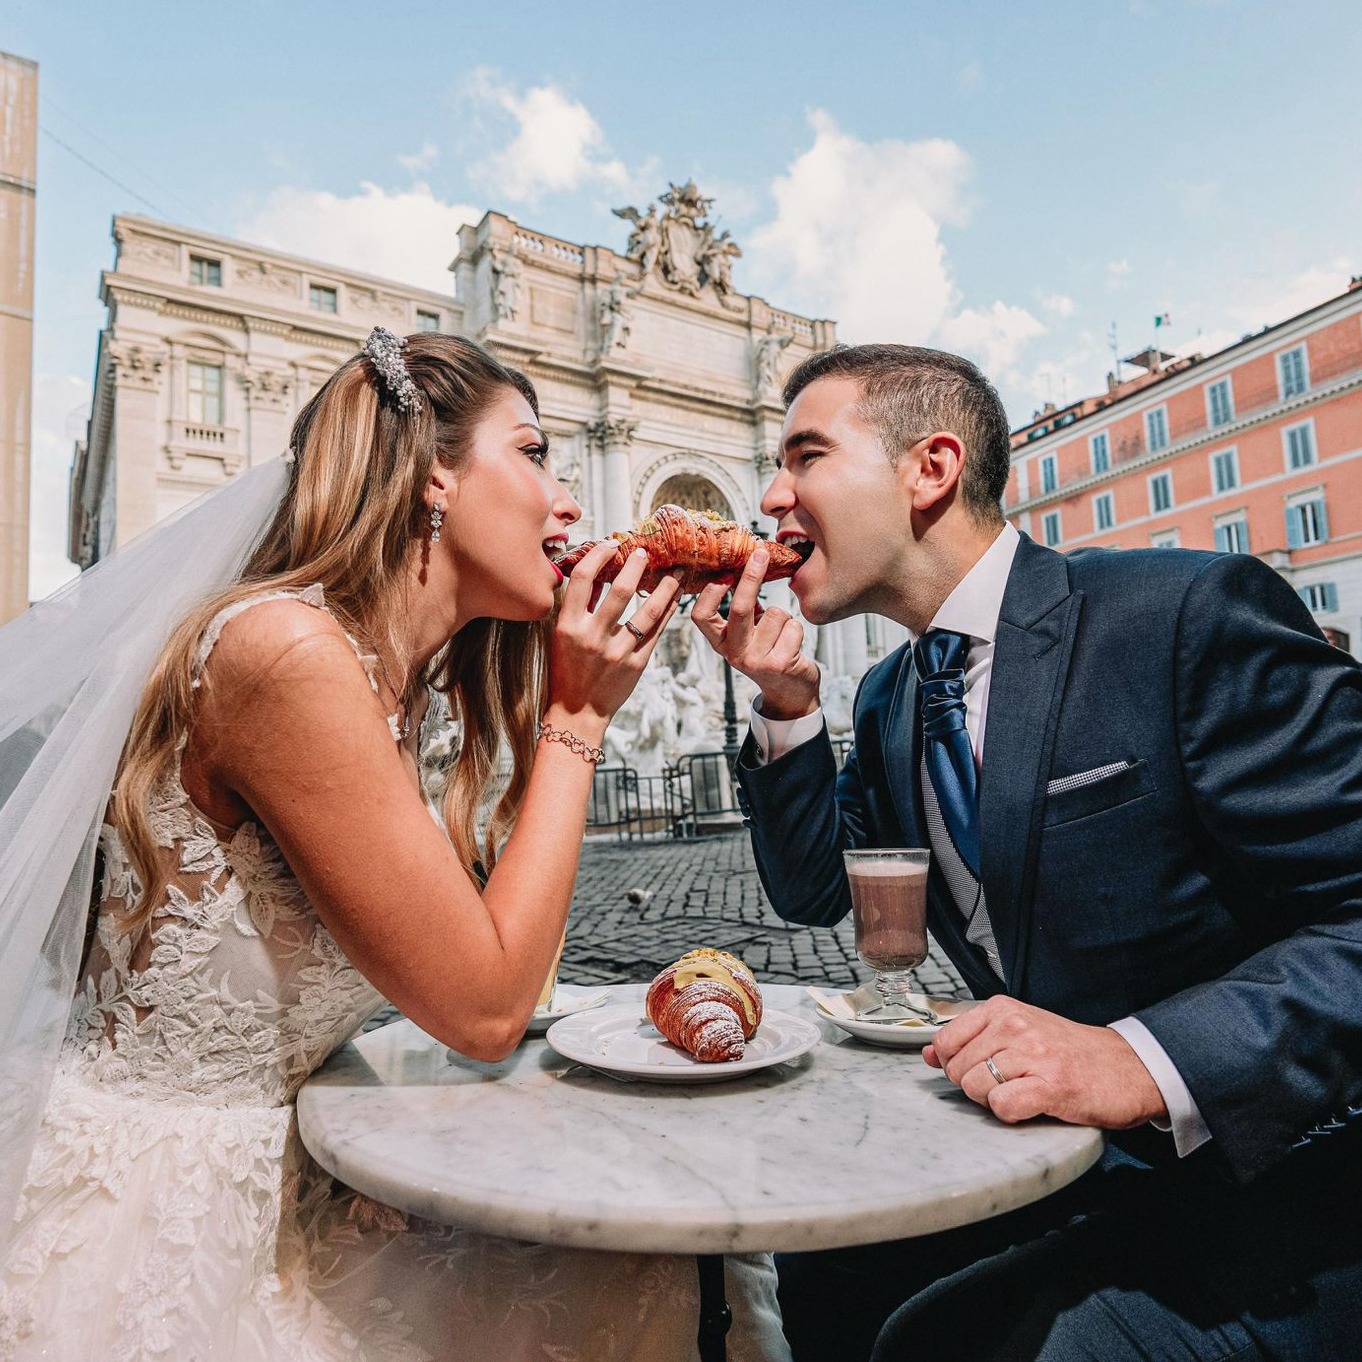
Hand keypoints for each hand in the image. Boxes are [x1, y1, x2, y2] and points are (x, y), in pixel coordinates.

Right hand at [547, 542, 680, 725]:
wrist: (577, 711)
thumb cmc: (566, 670)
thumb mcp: (562, 636)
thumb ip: (578, 606)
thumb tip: (596, 575)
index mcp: (569, 626)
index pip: (582, 579)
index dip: (598, 556)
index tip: (611, 544)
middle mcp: (593, 637)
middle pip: (622, 591)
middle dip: (637, 566)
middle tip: (646, 552)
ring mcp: (617, 652)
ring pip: (649, 611)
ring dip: (666, 587)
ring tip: (675, 572)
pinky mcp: (636, 665)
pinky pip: (657, 632)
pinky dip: (668, 611)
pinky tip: (675, 598)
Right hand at [691, 546, 820, 720]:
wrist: (790, 692)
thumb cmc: (770, 654)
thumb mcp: (749, 634)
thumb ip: (744, 609)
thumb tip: (744, 567)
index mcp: (721, 643)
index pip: (701, 615)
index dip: (711, 592)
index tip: (726, 570)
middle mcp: (734, 653)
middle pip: (739, 608)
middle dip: (751, 577)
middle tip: (761, 554)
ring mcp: (756, 661)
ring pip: (775, 614)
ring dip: (784, 618)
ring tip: (783, 636)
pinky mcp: (780, 664)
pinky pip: (793, 627)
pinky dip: (797, 630)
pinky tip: (793, 646)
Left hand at [923, 995, 1167, 1129]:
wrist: (1128, 1067)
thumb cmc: (1069, 1051)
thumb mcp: (1017, 1031)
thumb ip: (971, 1039)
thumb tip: (926, 1054)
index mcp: (1002, 1009)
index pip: (944, 1042)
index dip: (953, 1066)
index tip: (977, 1071)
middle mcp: (1014, 1026)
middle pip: (957, 1070)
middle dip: (975, 1086)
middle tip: (1009, 1084)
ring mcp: (1032, 1054)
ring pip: (976, 1089)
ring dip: (994, 1101)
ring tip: (1023, 1092)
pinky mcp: (1051, 1086)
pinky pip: (1002, 1107)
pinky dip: (1011, 1114)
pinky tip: (1032, 1105)